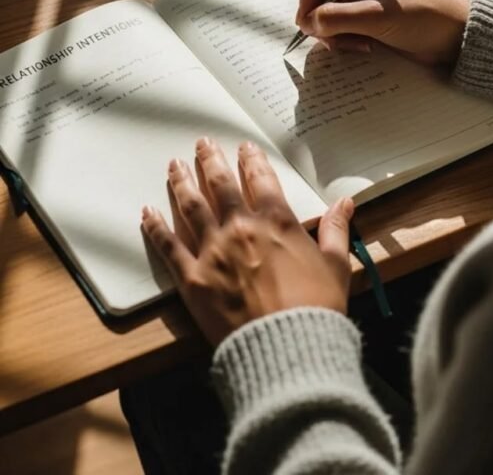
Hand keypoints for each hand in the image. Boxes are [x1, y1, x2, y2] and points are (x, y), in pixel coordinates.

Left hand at [142, 138, 353, 346]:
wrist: (287, 348)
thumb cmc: (316, 309)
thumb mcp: (336, 265)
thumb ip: (336, 230)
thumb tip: (345, 202)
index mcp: (276, 221)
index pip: (261, 178)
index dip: (252, 160)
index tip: (244, 148)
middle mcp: (240, 227)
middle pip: (220, 184)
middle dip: (210, 160)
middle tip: (202, 144)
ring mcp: (212, 251)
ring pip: (191, 206)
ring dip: (181, 182)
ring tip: (174, 166)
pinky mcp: (192, 278)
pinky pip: (168, 246)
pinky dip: (156, 227)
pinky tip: (147, 213)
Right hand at [296, 0, 468, 65]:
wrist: (452, 39)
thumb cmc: (426, 17)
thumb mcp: (381, 16)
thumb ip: (341, 17)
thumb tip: (309, 22)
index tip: (312, 18)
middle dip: (319, 17)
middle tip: (331, 38)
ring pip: (321, 11)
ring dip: (331, 32)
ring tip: (355, 44)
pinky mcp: (360, 15)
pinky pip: (334, 25)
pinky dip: (341, 39)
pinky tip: (363, 45)